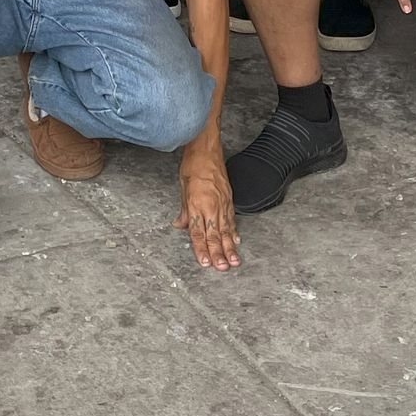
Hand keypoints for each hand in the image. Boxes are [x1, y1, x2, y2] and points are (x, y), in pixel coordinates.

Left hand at [174, 144, 240, 269]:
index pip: (197, 232)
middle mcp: (211, 205)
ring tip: (234, 261)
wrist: (207, 148)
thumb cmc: (193, 164)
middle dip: (218, 253)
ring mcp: (222, 202)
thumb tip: (180, 224)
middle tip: (222, 268)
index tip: (205, 262)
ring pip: (225, 229)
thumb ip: (183, 209)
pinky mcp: (229, 198)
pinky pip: (232, 218)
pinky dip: (234, 231)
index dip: (201, 249)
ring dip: (229, 247)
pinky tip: (236, 241)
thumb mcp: (182, 186)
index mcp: (196, 204)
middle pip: (214, 234)